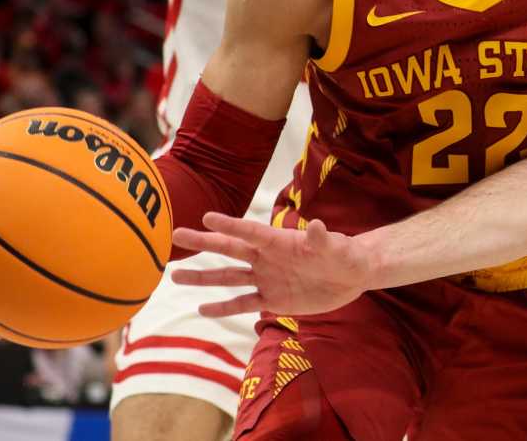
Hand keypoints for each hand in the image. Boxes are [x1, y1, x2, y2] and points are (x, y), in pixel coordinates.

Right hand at [171, 213, 371, 316]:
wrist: (351, 276)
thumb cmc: (345, 255)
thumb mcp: (336, 247)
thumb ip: (323, 239)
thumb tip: (317, 225)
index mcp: (280, 241)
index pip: (250, 231)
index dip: (230, 225)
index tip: (206, 217)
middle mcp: (267, 258)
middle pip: (230, 249)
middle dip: (203, 242)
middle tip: (175, 235)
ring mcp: (267, 278)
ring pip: (229, 278)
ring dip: (203, 277)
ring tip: (175, 276)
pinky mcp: (273, 300)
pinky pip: (243, 303)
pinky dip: (223, 307)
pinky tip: (202, 308)